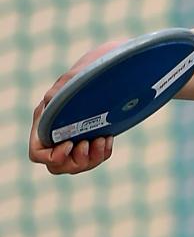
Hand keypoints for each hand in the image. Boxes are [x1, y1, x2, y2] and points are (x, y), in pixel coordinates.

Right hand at [29, 40, 122, 174]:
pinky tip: (108, 139)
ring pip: (76, 165)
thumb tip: (50, 99)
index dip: (51, 156)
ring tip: (101, 141)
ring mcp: (75, 138)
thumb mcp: (73, 80)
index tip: (69, 144)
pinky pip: (93, 158)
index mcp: (45, 123)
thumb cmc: (90, 73)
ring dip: (90, 159)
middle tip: (87, 144)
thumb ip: (60, 91)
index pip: (37, 153)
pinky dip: (102, 153)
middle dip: (74, 161)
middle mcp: (57, 134)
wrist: (113, 71)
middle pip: (57, 165)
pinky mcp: (92, 140)